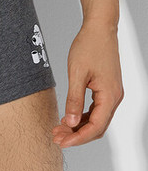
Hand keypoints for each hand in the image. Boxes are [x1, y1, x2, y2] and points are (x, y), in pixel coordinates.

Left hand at [52, 20, 123, 147]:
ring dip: (78, 126)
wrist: (99, 28)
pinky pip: (96, 109)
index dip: (78, 138)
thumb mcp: (77, 73)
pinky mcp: (106, 88)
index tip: (62, 142)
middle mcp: (114, 97)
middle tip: (56, 137)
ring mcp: (111, 93)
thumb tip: (70, 122)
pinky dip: (82, 115)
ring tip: (59, 129)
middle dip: (76, 134)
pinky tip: (69, 117)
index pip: (95, 127)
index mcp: (109, 96)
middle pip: (97, 126)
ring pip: (96, 119)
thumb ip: (74, 99)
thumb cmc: (89, 46)